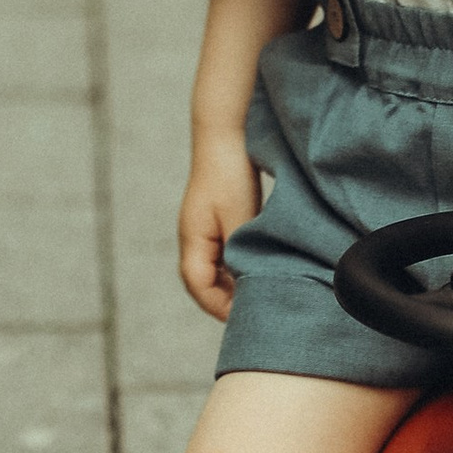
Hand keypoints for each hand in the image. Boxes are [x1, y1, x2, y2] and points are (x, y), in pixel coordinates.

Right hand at [178, 135, 263, 319]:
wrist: (225, 134)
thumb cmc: (229, 173)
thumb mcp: (239, 216)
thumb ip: (239, 252)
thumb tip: (248, 284)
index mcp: (193, 238)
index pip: (198, 285)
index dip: (218, 306)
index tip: (245, 318)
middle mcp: (194, 237)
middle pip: (203, 282)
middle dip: (225, 301)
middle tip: (254, 315)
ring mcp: (203, 229)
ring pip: (213, 270)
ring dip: (232, 284)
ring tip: (259, 296)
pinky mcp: (216, 220)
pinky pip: (222, 255)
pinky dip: (236, 268)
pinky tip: (257, 268)